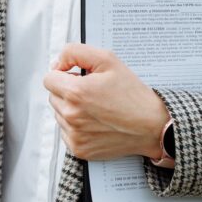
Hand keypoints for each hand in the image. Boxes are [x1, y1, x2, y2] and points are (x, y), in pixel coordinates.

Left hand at [43, 43, 169, 161]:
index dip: (64, 74)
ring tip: (96, 108)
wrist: (152, 126)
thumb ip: (75, 52)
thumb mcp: (108, 60)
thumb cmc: (132, 94)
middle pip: (53, 96)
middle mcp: (71, 115)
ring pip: (59, 114)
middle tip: (92, 92)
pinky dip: (76, 126)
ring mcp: (74, 134)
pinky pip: (66, 132)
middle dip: (67, 91)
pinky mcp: (78, 149)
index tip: (78, 77)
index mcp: (76, 92)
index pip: (49, 78)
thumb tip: (57, 62)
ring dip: (71, 109)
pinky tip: (96, 122)